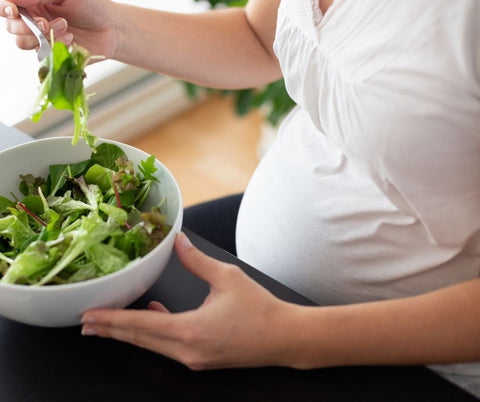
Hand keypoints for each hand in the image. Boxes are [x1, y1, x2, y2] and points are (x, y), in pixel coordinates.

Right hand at [0, 0, 117, 58]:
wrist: (113, 27)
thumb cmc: (93, 4)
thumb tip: (13, 0)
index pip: (6, 4)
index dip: (5, 8)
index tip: (14, 10)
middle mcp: (32, 17)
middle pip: (10, 25)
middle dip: (25, 26)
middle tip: (45, 23)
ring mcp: (41, 37)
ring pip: (22, 42)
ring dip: (42, 36)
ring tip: (65, 27)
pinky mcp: (52, 53)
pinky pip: (42, 55)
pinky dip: (54, 47)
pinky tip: (71, 39)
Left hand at [81, 232, 298, 369]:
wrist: (284, 337)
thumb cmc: (260, 310)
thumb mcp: (227, 278)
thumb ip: (197, 260)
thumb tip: (178, 241)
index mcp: (191, 331)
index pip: (141, 326)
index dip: (113, 320)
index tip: (90, 316)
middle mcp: (188, 351)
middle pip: (140, 340)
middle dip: (111, 330)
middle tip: (86, 323)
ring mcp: (194, 359)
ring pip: (152, 345)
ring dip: (129, 333)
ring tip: (108, 325)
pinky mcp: (201, 359)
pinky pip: (169, 347)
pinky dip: (154, 334)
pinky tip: (152, 318)